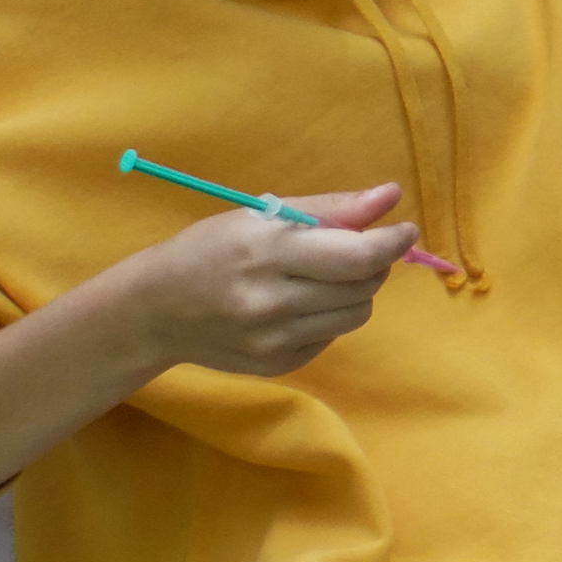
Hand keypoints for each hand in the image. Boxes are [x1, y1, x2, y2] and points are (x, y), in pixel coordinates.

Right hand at [116, 181, 419, 377]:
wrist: (156, 311)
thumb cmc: (211, 248)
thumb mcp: (263, 214)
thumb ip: (331, 208)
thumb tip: (391, 196)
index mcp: (268, 252)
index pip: (356, 256)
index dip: (391, 243)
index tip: (406, 230)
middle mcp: (272, 302)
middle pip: (363, 286)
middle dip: (374, 263)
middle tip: (357, 247)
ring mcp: (274, 340)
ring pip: (355, 314)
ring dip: (356, 290)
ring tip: (324, 275)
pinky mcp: (277, 366)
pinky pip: (332, 335)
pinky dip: (330, 315)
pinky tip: (299, 303)